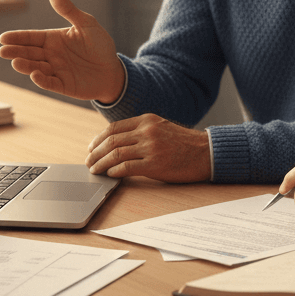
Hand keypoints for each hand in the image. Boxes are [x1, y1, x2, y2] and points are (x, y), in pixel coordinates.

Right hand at [0, 0, 124, 102]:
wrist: (114, 70)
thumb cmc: (100, 45)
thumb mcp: (87, 23)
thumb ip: (69, 10)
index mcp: (53, 39)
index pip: (32, 37)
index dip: (18, 38)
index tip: (3, 38)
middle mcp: (50, 55)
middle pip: (29, 53)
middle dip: (15, 52)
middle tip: (2, 51)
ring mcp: (55, 71)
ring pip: (36, 67)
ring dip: (25, 66)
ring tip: (15, 62)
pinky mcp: (63, 85)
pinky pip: (50, 83)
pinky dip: (41, 80)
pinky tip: (35, 75)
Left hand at [85, 113, 211, 181]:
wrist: (206, 153)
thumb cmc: (183, 143)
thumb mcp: (161, 128)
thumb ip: (141, 131)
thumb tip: (116, 142)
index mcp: (147, 120)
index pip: (113, 128)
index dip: (98, 139)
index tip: (91, 148)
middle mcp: (147, 131)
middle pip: (111, 141)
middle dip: (95, 153)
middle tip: (88, 162)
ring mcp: (151, 147)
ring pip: (116, 154)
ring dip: (101, 163)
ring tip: (95, 170)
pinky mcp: (155, 164)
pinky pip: (127, 168)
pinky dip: (114, 171)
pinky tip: (110, 175)